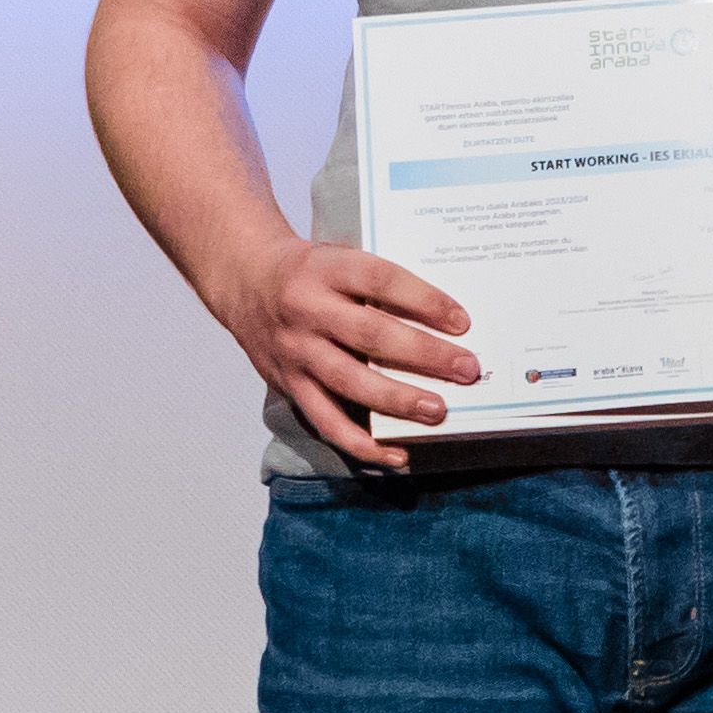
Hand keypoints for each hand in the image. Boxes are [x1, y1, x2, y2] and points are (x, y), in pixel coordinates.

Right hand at [216, 230, 477, 467]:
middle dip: (424, 355)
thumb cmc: (310, 272)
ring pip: (349, 382)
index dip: (423, 300)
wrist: (244, 281)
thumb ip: (379, 283)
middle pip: (370, 334)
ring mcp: (296, 351)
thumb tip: (447, 321)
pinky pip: (327, 422)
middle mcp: (306, 309)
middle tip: (467, 369)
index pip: (380, 280)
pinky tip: (397, 455)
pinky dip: (363, 445)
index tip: (462, 321)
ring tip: (438, 411)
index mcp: (324, 268)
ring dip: (398, 400)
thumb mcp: (339, 257)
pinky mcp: (290, 386)